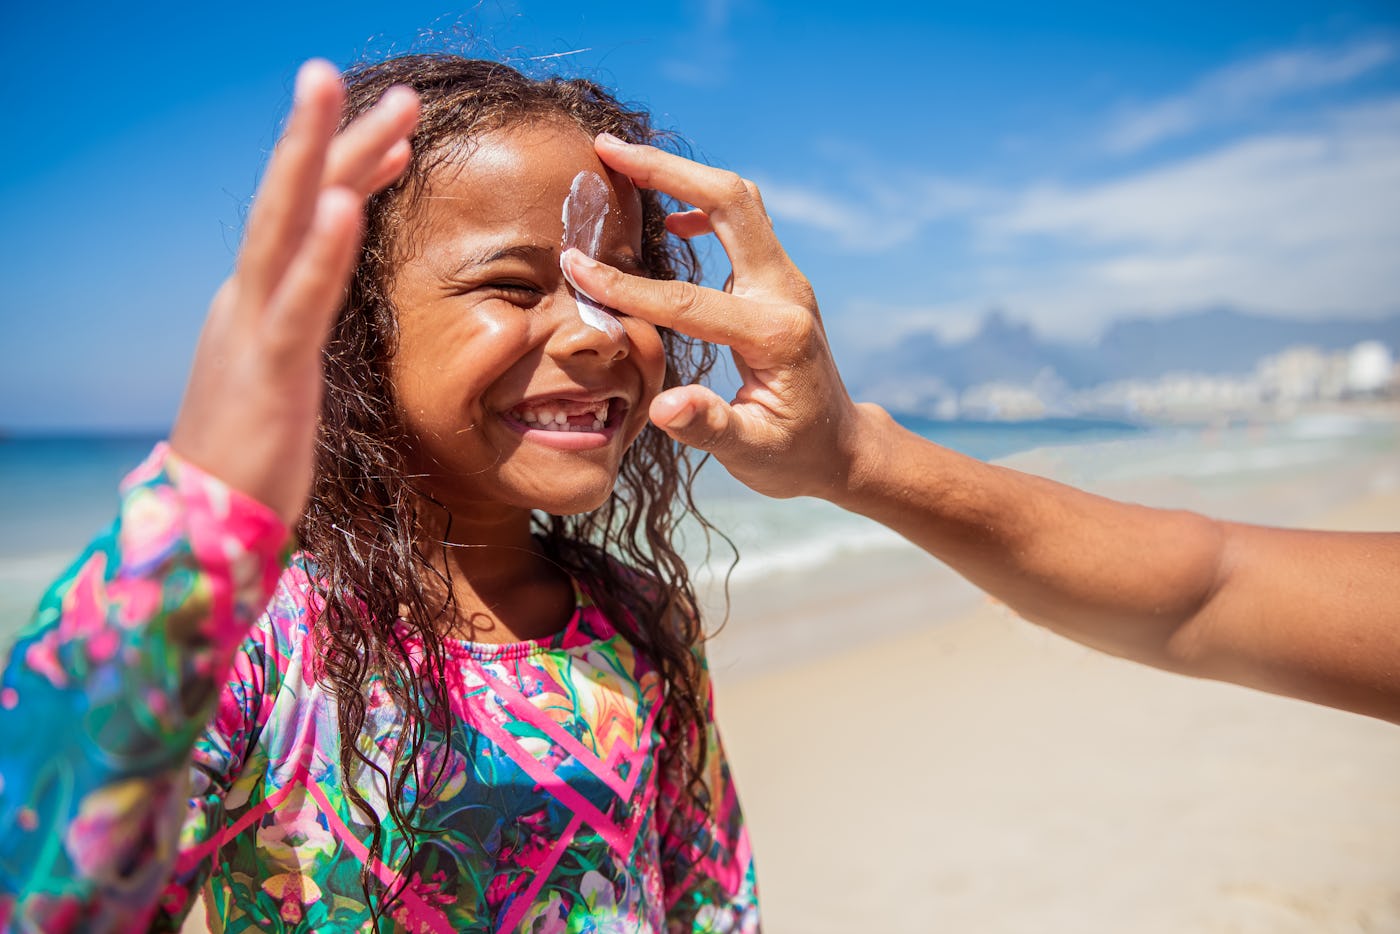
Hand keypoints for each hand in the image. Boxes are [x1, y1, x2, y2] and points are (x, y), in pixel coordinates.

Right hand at [170, 61, 418, 524]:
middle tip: (339, 69)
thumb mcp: (286, 373)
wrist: (209, 523)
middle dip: (322, 132)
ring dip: (314, 157)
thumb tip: (329, 295)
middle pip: (291, 199)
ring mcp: (252, 329)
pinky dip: (320, 251)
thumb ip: (304, 325)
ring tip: (333, 92)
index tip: (396, 134)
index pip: (307, 219)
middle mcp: (248, 300)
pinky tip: (340, 203)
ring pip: (284, 227)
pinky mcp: (268, 372)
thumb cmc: (255, 452)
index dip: (348, 170)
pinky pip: (297, 302)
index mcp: (259, 302)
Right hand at [562, 134, 874, 499]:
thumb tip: (663, 406)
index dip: (628, 286)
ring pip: (738, 200)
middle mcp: (786, 292)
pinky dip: (700, 203)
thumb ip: (708, 426)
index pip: (689, 302)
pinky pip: (740, 221)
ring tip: (622, 161)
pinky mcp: (776, 279)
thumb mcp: (753, 455)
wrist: (842, 447)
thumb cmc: (795, 456)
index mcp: (775, 335)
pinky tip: (669, 220)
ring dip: (682, 174)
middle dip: (668, 171)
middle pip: (731, 203)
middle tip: (606, 147)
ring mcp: (785, 279)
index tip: (575, 267)